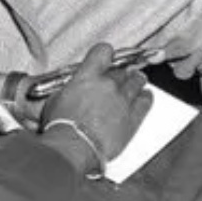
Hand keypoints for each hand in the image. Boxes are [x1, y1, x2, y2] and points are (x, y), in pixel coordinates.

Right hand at [41, 44, 151, 166]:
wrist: (73, 148)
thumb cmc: (61, 129)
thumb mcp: (55, 101)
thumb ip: (68, 90)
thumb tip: (70, 91)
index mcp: (88, 76)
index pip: (103, 51)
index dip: (105, 54)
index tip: (104, 59)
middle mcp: (108, 84)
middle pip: (121, 69)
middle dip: (119, 74)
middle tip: (116, 81)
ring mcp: (123, 99)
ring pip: (137, 80)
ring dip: (135, 81)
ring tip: (134, 83)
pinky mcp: (133, 117)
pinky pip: (146, 101)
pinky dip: (145, 97)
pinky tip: (144, 97)